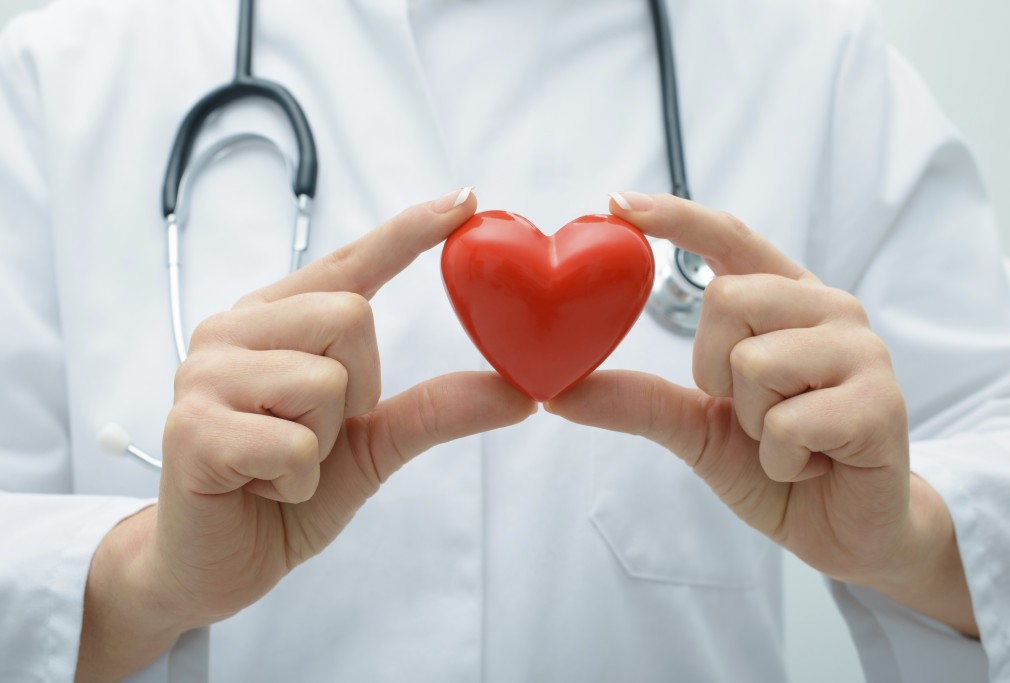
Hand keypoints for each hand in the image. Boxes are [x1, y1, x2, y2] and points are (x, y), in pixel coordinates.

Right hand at [77, 190, 535, 681]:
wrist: (218, 563)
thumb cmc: (287, 489)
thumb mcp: (375, 446)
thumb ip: (436, 409)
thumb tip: (522, 393)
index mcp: (274, 320)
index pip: (349, 264)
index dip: (407, 232)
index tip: (464, 200)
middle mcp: (233, 330)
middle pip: (351, 314)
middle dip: (356, 389)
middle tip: (316, 433)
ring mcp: (203, 373)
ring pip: (326, 379)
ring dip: (324, 443)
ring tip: (280, 462)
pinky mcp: (191, 428)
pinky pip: (297, 442)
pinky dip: (298, 480)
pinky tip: (261, 487)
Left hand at [548, 192, 976, 635]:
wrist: (842, 528)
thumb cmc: (775, 461)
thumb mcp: (694, 427)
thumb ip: (638, 401)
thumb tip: (556, 392)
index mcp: (786, 300)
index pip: (730, 238)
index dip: (676, 217)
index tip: (618, 203)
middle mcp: (829, 309)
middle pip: (726, 298)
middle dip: (715, 370)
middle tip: (750, 412)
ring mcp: (862, 351)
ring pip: (754, 362)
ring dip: (752, 423)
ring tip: (788, 438)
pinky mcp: (882, 402)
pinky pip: (787, 423)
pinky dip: (780, 460)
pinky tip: (813, 464)